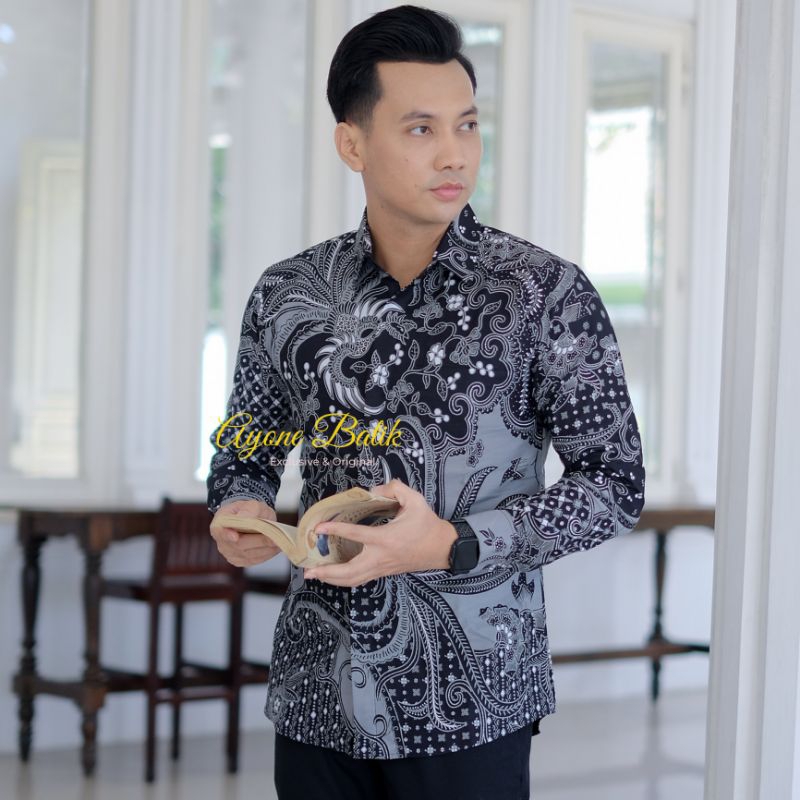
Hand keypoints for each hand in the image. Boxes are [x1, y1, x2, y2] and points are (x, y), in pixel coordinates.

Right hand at [210, 498, 281, 567]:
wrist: (251, 519)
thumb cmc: (249, 511)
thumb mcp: (251, 504)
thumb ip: (249, 509)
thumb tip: (246, 517)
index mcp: (219, 525)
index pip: (221, 532)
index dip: (227, 535)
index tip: (235, 537)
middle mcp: (222, 542)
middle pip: (240, 545)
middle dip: (259, 541)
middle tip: (275, 538)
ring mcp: (230, 554)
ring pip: (249, 555)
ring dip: (266, 549)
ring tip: (279, 541)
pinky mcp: (241, 561)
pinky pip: (254, 560)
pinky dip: (267, 554)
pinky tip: (275, 548)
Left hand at [303, 478, 457, 586]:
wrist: (442, 548)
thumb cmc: (427, 524)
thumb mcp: (415, 500)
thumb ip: (394, 489)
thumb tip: (373, 490)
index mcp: (386, 538)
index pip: (356, 535)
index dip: (336, 530)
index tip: (319, 527)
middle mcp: (380, 557)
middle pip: (349, 571)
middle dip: (327, 572)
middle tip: (308, 569)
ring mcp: (381, 568)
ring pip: (353, 580)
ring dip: (332, 579)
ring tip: (314, 575)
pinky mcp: (384, 572)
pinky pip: (360, 580)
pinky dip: (344, 580)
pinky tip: (334, 576)